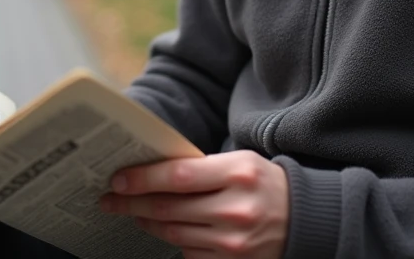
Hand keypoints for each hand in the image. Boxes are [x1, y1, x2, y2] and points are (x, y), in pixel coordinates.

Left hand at [99, 150, 288, 257]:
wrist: (303, 219)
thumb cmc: (263, 183)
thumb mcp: (238, 163)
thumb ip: (201, 167)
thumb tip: (151, 172)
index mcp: (237, 174)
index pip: (176, 176)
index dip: (142, 179)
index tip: (118, 179)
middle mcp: (234, 210)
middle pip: (168, 208)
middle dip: (132, 203)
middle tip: (110, 198)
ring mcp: (233, 243)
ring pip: (173, 233)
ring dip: (147, 222)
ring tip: (133, 211)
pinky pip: (189, 253)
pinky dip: (174, 239)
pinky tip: (165, 227)